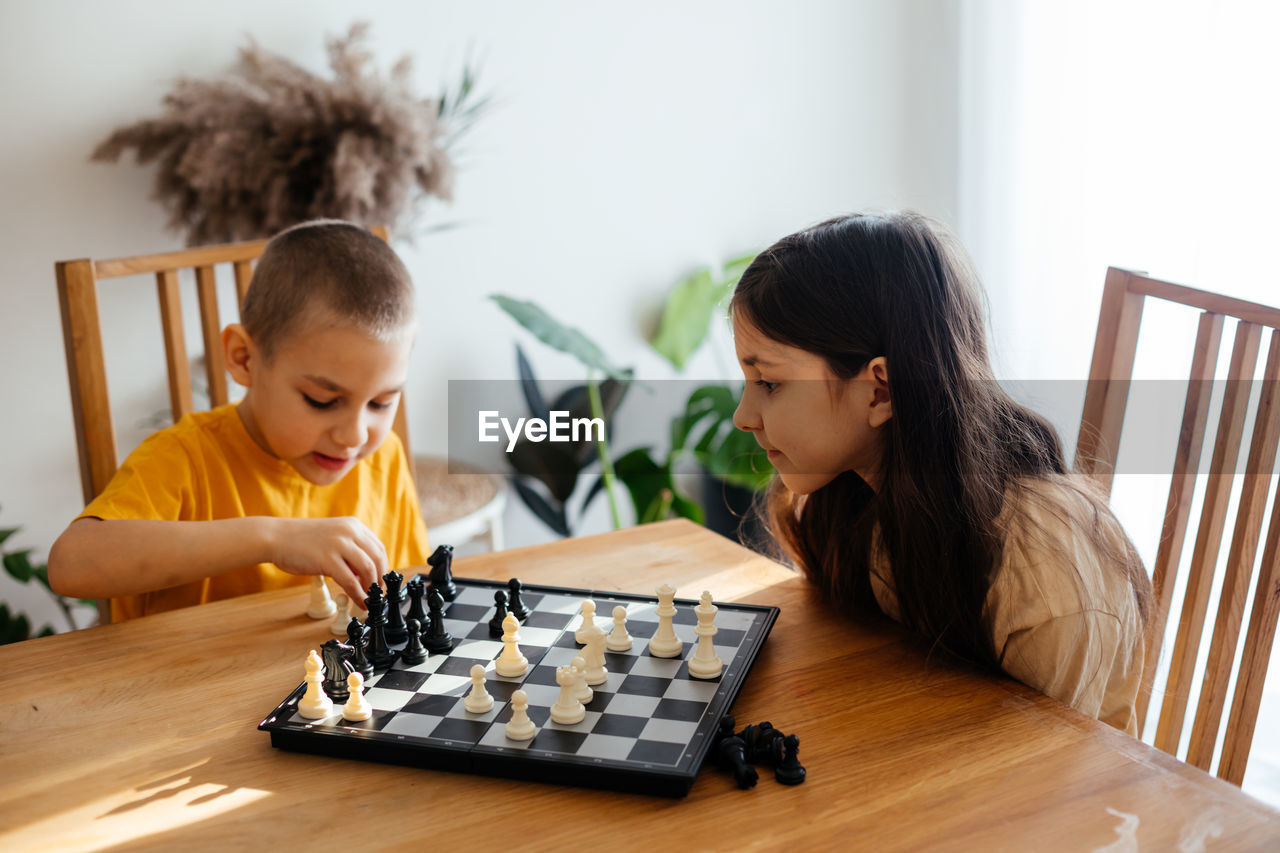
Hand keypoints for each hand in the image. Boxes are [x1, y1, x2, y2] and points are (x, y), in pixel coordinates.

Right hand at [270, 517, 387, 606]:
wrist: (275, 537)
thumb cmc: (300, 540)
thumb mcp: (332, 538)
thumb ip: (350, 551)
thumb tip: (365, 574)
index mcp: (353, 525)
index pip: (379, 548)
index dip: (383, 568)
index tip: (380, 582)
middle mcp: (350, 532)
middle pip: (378, 559)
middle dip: (380, 580)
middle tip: (377, 594)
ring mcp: (339, 544)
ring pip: (368, 570)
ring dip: (371, 588)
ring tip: (369, 600)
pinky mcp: (327, 559)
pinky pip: (351, 581)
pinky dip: (359, 595)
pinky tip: (360, 602)